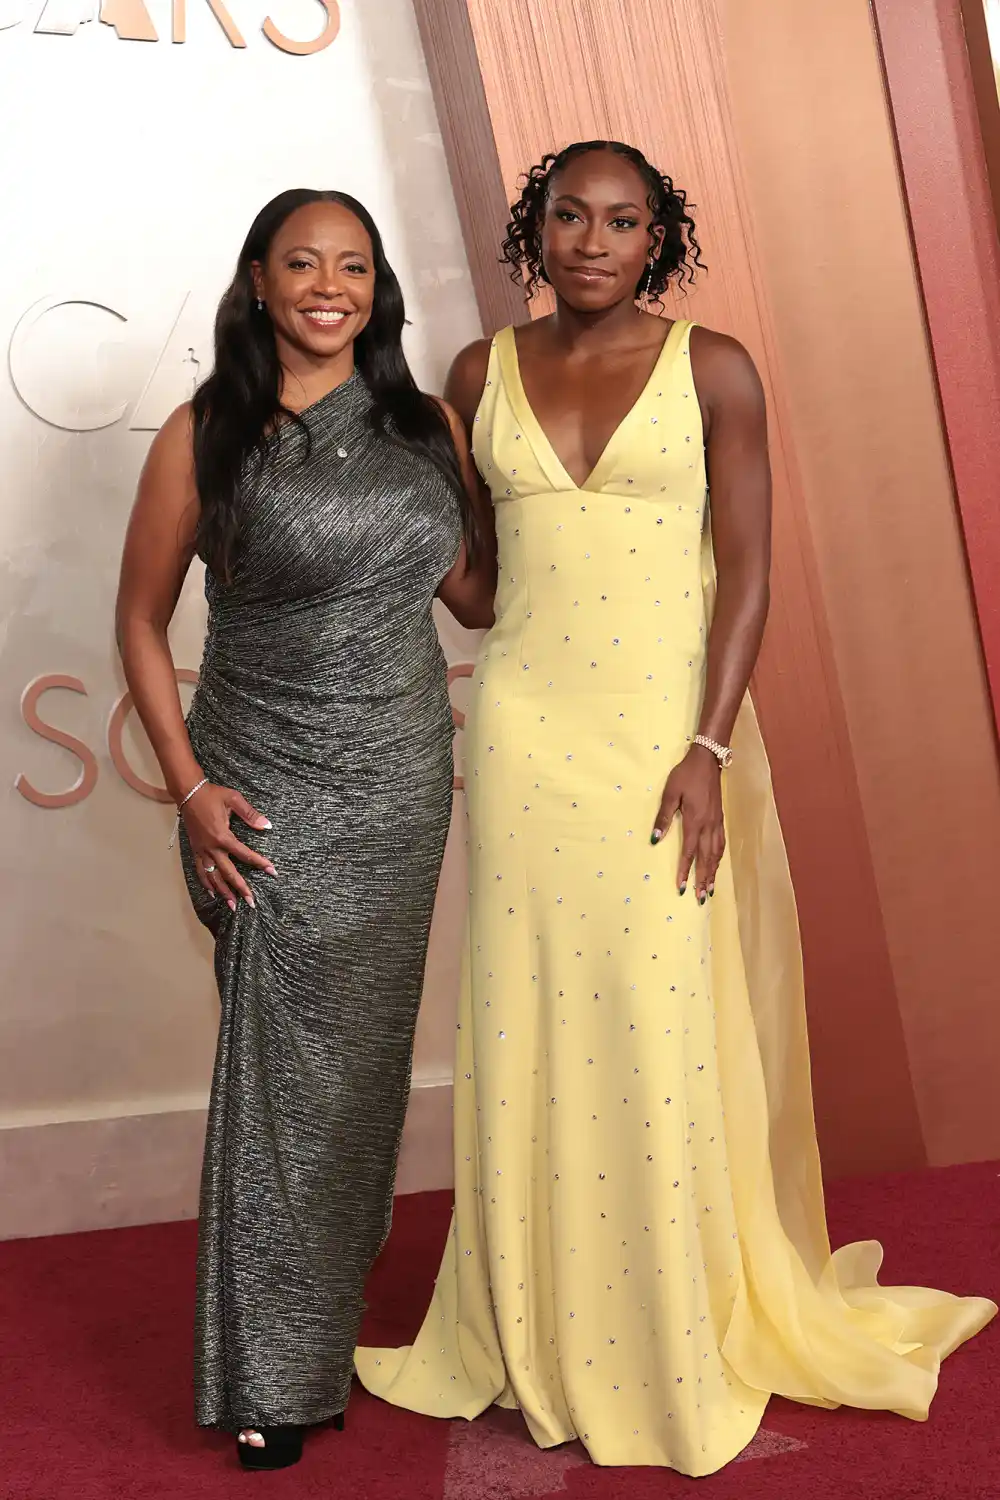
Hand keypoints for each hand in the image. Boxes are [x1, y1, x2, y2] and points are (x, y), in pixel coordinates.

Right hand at [182, 783, 274, 910]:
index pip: (244, 854)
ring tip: (232, 906)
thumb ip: (250, 814)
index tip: (272, 871)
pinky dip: (206, 883)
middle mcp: (211, 847)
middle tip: (251, 902)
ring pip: (213, 876)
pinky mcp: (195, 850)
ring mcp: (201, 850)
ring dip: (223, 892)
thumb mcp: (234, 799)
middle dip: (240, 888)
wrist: (188, 793)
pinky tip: (212, 893)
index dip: (259, 863)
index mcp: (222, 836)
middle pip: (228, 873)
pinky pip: (200, 870)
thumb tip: (267, 825)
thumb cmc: (212, 795)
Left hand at [651, 745, 724, 901]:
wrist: (707, 760)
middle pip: (706, 858)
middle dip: (703, 879)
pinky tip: (716, 865)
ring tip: (710, 889)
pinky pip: (721, 844)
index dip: (685, 870)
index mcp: (694, 821)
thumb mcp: (670, 793)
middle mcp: (708, 826)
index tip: (681, 887)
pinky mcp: (720, 819)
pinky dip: (719, 858)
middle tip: (700, 898)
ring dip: (713, 872)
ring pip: (716, 853)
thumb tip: (655, 840)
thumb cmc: (685, 775)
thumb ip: (663, 817)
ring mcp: (716, 823)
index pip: (689, 852)